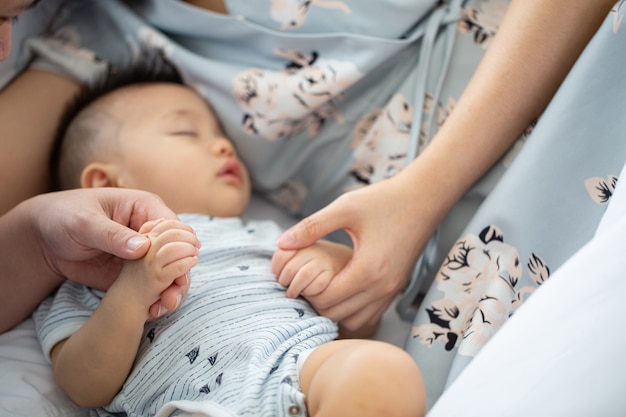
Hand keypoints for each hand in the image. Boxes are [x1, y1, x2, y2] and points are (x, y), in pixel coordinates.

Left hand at [33, 188, 192, 316]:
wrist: (45, 239)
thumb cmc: (64, 216)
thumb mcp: (84, 222)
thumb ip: (113, 234)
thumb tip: (143, 247)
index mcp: (145, 208)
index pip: (174, 227)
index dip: (181, 246)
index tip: (179, 266)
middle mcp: (151, 231)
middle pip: (178, 252)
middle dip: (179, 273)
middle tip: (174, 294)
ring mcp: (145, 254)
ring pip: (170, 272)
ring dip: (171, 290)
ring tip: (165, 307)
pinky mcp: (136, 274)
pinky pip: (153, 286)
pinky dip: (156, 299)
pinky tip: (153, 312)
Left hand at [277, 174, 434, 331]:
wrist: (422, 199)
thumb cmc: (383, 200)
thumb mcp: (345, 208)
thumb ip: (311, 226)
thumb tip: (281, 243)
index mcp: (367, 270)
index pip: (327, 299)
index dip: (306, 290)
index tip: (296, 274)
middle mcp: (382, 287)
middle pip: (337, 314)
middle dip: (316, 301)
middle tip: (305, 280)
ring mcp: (391, 291)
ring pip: (353, 319)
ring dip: (334, 308)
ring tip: (323, 284)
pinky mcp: (395, 289)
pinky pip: (368, 314)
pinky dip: (351, 308)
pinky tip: (341, 285)